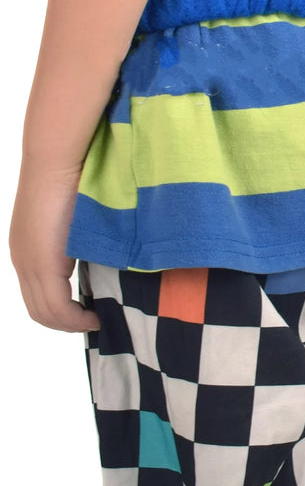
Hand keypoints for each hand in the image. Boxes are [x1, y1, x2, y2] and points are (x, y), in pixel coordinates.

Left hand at [9, 160, 100, 332]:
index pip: (37, 295)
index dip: (61, 311)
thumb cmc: (73, 177)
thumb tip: (100, 252)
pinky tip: (94, 316)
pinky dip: (75, 317)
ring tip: (97, 321)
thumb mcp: (76, 216)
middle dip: (66, 323)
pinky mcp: (42, 264)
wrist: (57, 162)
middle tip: (94, 324)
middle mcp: (22, 262)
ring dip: (71, 323)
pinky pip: (56, 305)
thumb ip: (79, 237)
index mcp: (27, 250)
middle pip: (39, 310)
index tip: (88, 313)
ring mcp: (29, 264)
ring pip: (45, 312)